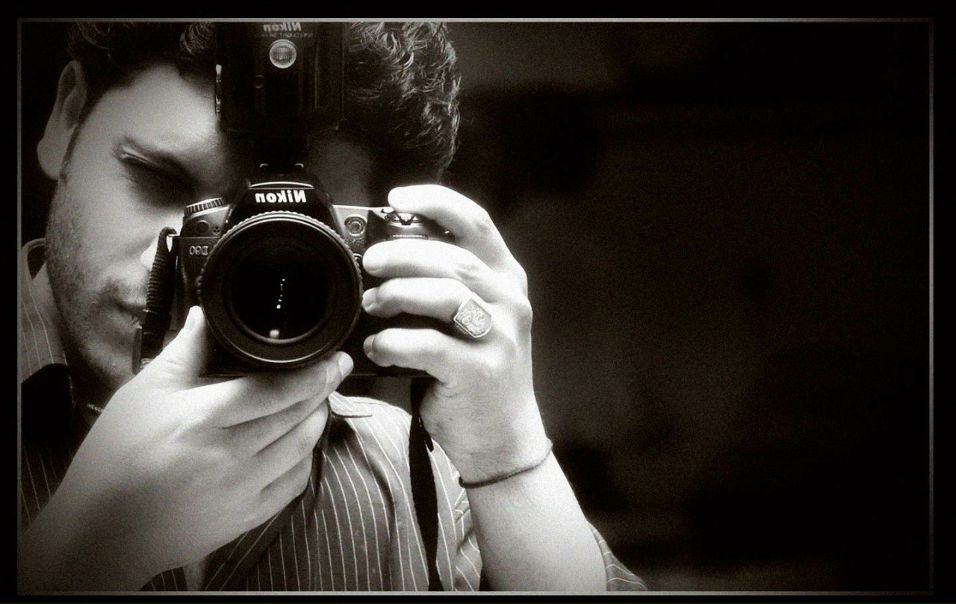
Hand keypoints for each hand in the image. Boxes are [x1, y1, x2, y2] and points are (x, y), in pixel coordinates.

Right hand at [44, 306, 351, 585]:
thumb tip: (205, 316)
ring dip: (318, 421)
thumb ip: (183, 352)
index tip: (333, 358)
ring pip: (302, 449)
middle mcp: (229, 456)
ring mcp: (242, 490)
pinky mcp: (246, 517)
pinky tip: (301, 444)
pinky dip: (305, 460)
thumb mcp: (143, 394)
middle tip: (337, 370)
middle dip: (324, 390)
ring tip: (319, 401)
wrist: (101, 531)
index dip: (313, 374)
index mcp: (202, 419)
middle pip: (296, 417)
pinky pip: (293, 484)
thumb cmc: (114, 459)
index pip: (275, 391)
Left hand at [361, 185, 547, 482]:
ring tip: (371, 304)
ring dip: (398, 294)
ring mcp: (501, 337)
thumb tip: (383, 257)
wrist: (503, 437)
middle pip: (454, 258)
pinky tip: (376, 347)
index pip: (476, 223)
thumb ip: (443, 286)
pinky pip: (432, 346)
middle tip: (370, 263)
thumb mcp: (472, 320)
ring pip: (446, 295)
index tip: (397, 197)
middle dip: (403, 254)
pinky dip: (395, 343)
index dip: (436, 202)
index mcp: (506, 278)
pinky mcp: (482, 372)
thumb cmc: (475, 373)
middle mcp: (509, 302)